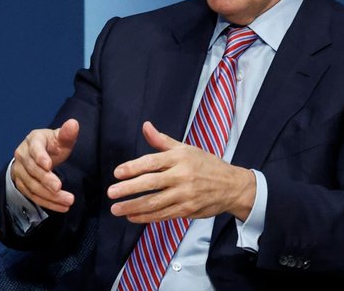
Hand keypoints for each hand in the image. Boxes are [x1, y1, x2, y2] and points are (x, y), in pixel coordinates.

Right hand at [11, 118, 79, 212]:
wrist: (37, 155)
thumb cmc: (51, 145)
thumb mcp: (60, 138)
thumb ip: (67, 134)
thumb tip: (73, 123)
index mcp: (33, 140)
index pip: (34, 148)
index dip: (40, 157)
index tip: (49, 165)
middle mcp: (23, 155)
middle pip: (33, 170)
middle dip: (46, 180)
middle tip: (59, 188)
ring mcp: (20, 171)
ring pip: (33, 185)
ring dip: (50, 196)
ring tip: (68, 201)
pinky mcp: (22, 185)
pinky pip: (33, 196)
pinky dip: (48, 203)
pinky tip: (62, 207)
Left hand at [107, 121, 255, 222]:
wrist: (232, 186)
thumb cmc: (206, 164)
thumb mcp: (186, 148)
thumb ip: (162, 140)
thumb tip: (145, 126)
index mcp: (180, 158)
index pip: (152, 162)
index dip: (133, 167)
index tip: (117, 173)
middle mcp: (182, 176)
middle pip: (151, 183)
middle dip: (129, 189)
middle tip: (111, 192)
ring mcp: (185, 195)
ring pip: (155, 202)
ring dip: (133, 206)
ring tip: (116, 208)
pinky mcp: (187, 210)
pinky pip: (163, 215)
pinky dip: (146, 217)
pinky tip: (132, 216)